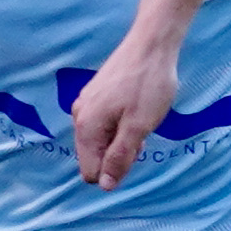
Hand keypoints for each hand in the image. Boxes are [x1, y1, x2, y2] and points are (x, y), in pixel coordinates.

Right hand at [69, 27, 179, 187]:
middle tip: (141, 132)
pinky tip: (136, 108)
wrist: (151, 44)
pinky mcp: (95, 94)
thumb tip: (104, 186)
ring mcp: (86, 103)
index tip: (135, 149)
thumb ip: (119, 158)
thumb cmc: (148, 86)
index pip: (91, 172)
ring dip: (122, 138)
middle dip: (118, 154)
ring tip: (141, 118)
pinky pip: (104, 123)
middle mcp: (79, 116)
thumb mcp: (138, 127)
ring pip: (101, 140)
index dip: (115, 170)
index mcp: (86, 127)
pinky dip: (120, 123)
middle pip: (95, 156)